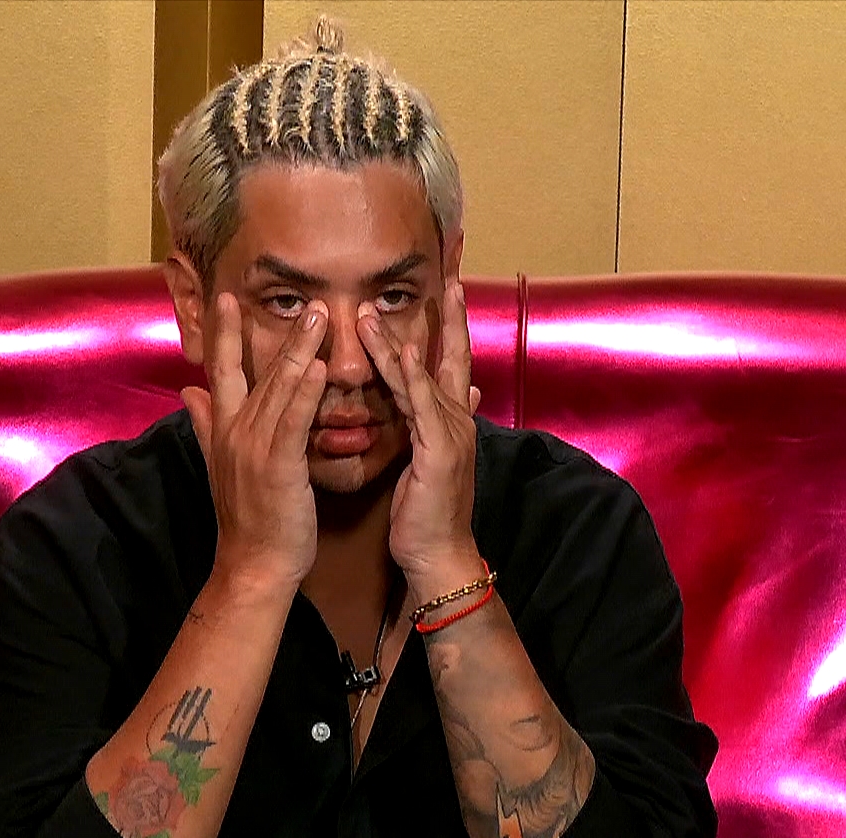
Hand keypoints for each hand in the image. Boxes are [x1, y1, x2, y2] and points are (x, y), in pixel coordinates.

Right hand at [180, 293, 328, 596]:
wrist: (253, 564)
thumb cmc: (247, 519)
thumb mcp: (221, 465)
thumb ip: (204, 424)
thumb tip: (186, 391)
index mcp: (223, 430)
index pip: (221, 371)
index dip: (224, 333)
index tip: (227, 297)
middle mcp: (235, 431)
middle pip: (256, 371)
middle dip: (282, 333)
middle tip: (306, 299)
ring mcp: (254, 447)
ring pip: (279, 389)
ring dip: (301, 350)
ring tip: (321, 316)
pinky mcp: (278, 465)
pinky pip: (293, 420)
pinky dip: (305, 392)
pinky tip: (320, 367)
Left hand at [358, 280, 484, 594]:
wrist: (439, 554)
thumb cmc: (428, 513)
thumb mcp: (432, 460)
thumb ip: (438, 422)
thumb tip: (470, 393)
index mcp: (452, 421)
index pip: (452, 363)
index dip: (451, 326)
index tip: (449, 287)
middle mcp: (457, 420)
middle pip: (452, 358)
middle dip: (449, 317)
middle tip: (447, 275)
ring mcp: (451, 434)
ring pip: (423, 377)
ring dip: (397, 341)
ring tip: (375, 311)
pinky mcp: (438, 451)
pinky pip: (422, 406)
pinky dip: (413, 377)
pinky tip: (403, 351)